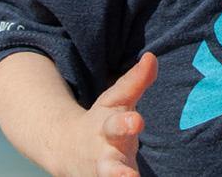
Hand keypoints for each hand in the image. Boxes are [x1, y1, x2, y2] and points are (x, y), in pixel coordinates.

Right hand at [61, 52, 157, 176]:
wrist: (70, 150)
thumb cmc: (104, 119)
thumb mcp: (117, 99)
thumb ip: (135, 81)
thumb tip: (151, 57)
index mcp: (108, 127)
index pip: (117, 123)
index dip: (127, 123)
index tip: (137, 122)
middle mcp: (105, 154)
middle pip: (110, 164)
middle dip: (118, 170)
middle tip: (128, 176)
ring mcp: (105, 173)